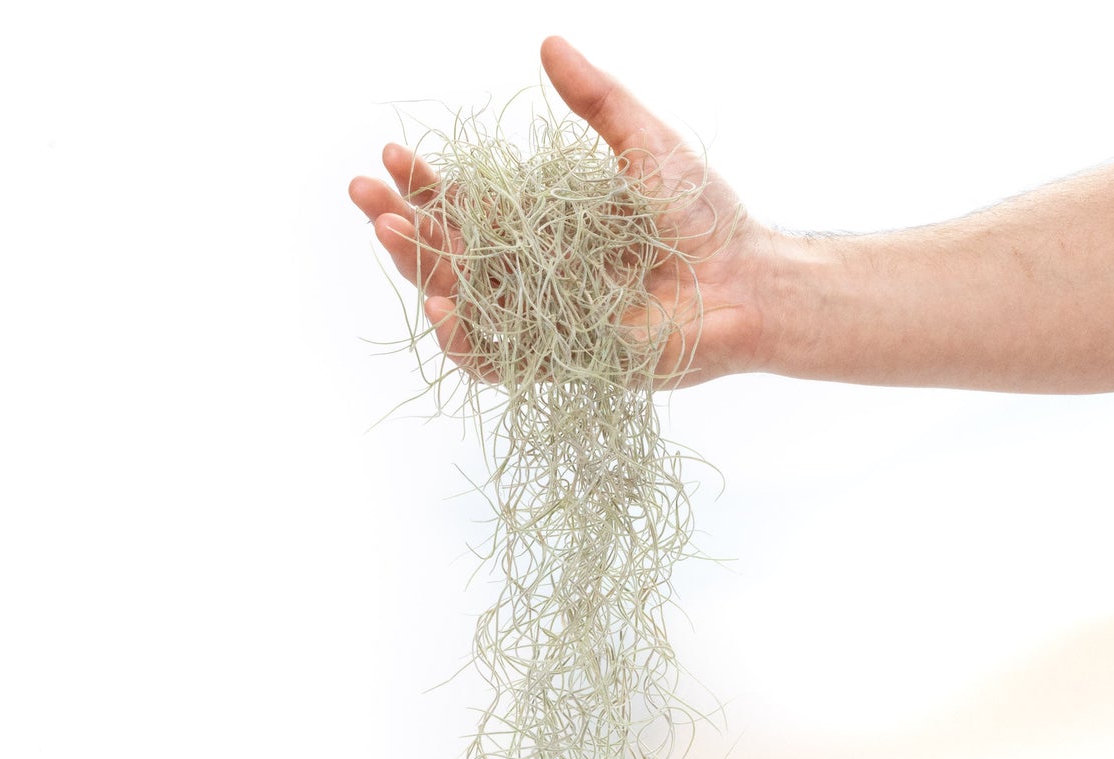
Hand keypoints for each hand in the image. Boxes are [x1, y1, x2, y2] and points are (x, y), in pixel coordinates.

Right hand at [347, 36, 773, 387]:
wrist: (748, 281)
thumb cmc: (703, 215)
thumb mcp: (644, 145)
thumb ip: (597, 102)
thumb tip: (548, 41)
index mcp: (543, 227)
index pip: (466, 206)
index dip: (427, 184)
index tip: (394, 155)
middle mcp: (535, 275)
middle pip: (448, 253)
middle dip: (401, 222)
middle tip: (365, 191)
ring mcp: (545, 320)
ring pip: (460, 302)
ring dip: (420, 269)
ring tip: (393, 232)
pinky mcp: (564, 361)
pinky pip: (498, 362)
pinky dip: (464, 339)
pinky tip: (441, 304)